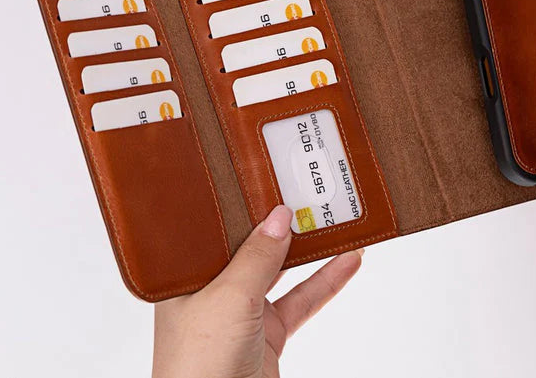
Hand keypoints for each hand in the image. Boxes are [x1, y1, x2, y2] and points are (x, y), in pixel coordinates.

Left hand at [152, 205, 362, 377]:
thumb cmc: (200, 363)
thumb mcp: (230, 298)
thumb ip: (257, 257)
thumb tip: (279, 216)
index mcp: (187, 275)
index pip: (214, 230)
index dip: (239, 204)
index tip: (264, 177)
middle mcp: (213, 289)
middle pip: (251, 246)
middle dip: (278, 221)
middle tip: (304, 189)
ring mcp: (243, 312)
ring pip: (281, 271)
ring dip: (309, 249)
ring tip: (335, 217)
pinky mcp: (269, 334)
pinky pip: (302, 300)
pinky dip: (326, 282)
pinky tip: (348, 261)